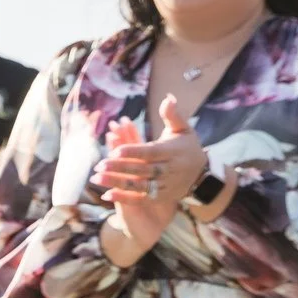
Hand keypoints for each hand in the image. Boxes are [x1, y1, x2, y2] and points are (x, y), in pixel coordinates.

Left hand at [93, 96, 205, 251]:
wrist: (202, 175)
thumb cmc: (188, 147)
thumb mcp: (183, 130)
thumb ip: (173, 116)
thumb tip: (168, 98)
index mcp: (172, 152)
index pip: (151, 152)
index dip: (133, 152)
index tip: (115, 150)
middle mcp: (169, 170)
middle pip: (142, 170)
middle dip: (120, 168)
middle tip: (99, 165)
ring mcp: (164, 185)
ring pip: (139, 186)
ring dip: (117, 183)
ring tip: (95, 178)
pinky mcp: (160, 197)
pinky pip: (141, 199)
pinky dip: (124, 198)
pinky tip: (106, 195)